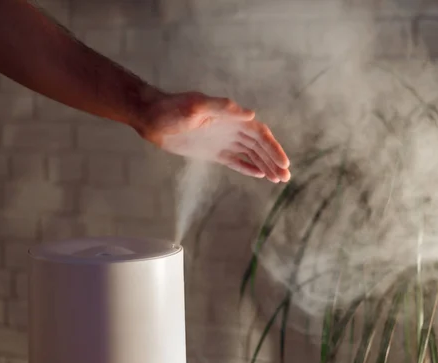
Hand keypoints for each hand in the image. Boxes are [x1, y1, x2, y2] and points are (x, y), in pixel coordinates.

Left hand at [136, 91, 290, 182]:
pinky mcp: (212, 151)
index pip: (259, 134)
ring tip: (278, 180)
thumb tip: (251, 114)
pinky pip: (235, 161)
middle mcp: (230, 128)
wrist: (151, 117)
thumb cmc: (172, 108)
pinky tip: (260, 175)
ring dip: (265, 166)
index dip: (273, 148)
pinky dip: (248, 167)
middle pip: (259, 146)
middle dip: (274, 161)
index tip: (284, 163)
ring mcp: (222, 140)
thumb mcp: (196, 106)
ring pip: (250, 155)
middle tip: (286, 178)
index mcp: (231, 117)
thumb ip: (222, 108)